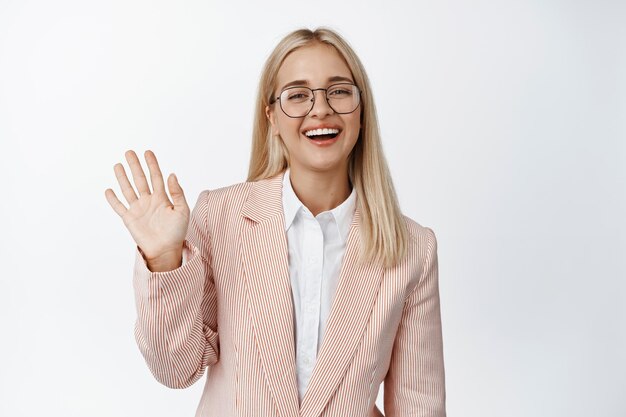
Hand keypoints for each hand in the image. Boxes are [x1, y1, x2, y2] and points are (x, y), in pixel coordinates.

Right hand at [105, 150, 189, 268]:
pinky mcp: (129, 219)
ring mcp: (138, 209)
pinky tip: (109, 190)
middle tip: (129, 152)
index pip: (156, 177)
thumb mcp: (182, 210)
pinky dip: (113, 199)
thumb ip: (177, 193)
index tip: (148, 152)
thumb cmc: (177, 232)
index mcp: (162, 198)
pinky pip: (119, 207)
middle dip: (135, 166)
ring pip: (128, 189)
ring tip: (118, 165)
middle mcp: (149, 201)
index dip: (152, 165)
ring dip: (123, 178)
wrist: (166, 250)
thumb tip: (172, 174)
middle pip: (140, 179)